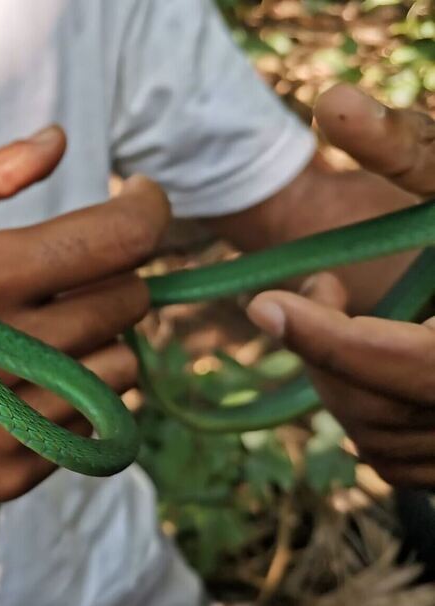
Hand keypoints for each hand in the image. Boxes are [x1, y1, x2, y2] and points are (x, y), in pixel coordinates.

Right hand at [0, 127, 171, 527]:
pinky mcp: (10, 472)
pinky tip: (24, 383)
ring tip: (43, 333)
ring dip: (99, 341)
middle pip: (128, 303)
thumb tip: (55, 142)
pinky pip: (92, 427)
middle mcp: (2, 354)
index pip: (115, 240)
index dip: (146, 209)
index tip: (139, 201)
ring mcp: (9, 422)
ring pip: (123, 369)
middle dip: (112, 275)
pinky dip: (75, 398)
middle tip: (68, 274)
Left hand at [247, 84, 434, 485]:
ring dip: (343, 380)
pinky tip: (378, 363)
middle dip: (329, 351)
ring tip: (352, 316)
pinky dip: (371, 415)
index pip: (403, 363)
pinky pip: (398, 463)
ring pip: (381, 442)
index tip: (264, 304)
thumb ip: (414, 149)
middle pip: (380, 409)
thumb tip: (332, 102)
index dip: (326, 337)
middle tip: (318, 292)